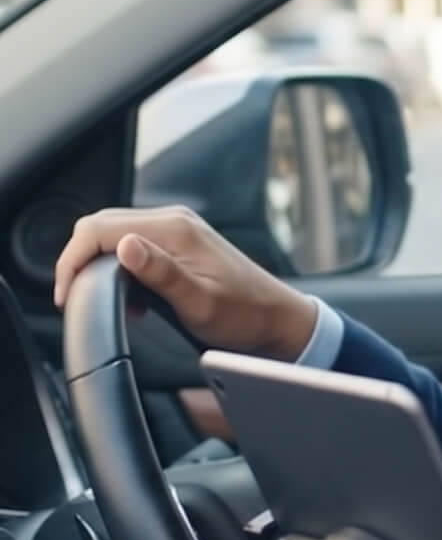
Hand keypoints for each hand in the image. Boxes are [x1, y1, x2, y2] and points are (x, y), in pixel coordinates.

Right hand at [54, 206, 317, 360]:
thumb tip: (124, 246)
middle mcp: (172, 221)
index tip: (67, 295)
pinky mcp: (178, 244)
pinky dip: (120, 271)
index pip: (97, 229)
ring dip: (99, 268)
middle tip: (78, 300)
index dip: (72, 261)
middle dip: (79, 263)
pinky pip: (132, 247)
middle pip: (99, 227)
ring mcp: (176, 229)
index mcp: (173, 229)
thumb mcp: (199, 302)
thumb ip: (160, 274)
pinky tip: (134, 301)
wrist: (277, 319)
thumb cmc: (244, 315)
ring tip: (113, 304)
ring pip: (112, 237)